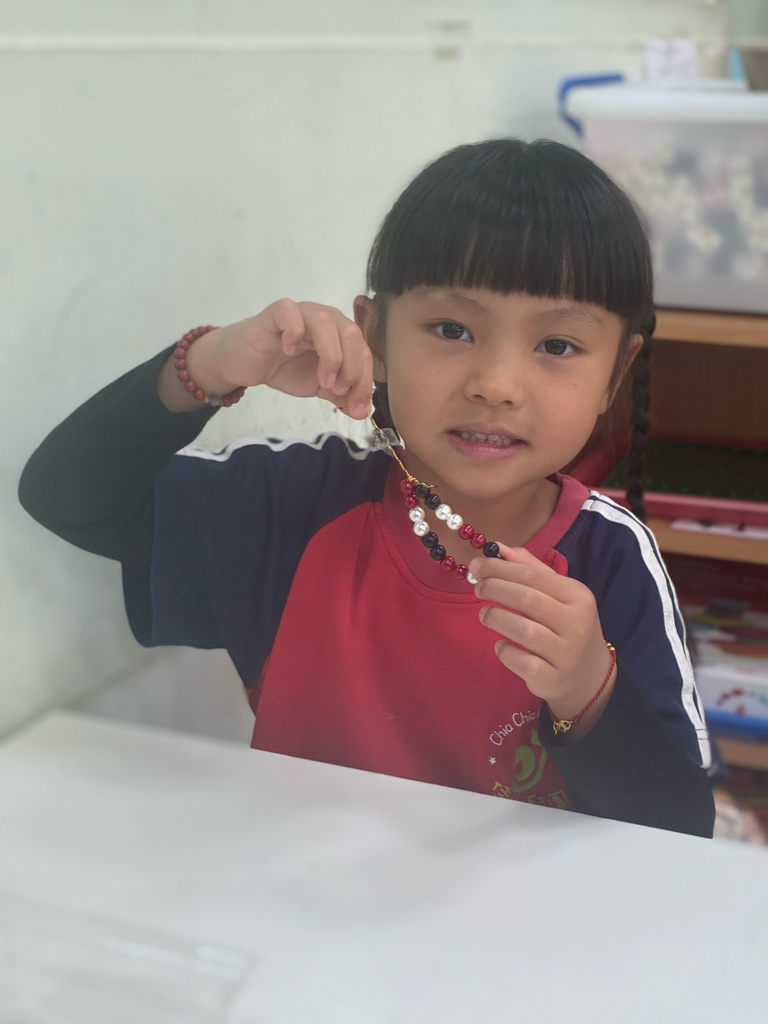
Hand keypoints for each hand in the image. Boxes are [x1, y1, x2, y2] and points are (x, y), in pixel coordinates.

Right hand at [170, 300, 373, 417]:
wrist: (245, 363)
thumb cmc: (283, 367)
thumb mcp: (318, 387)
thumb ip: (340, 396)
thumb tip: (361, 412)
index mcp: (340, 333)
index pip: (363, 351)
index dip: (364, 381)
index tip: (356, 407)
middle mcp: (325, 318)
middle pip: (352, 333)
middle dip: (352, 368)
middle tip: (337, 390)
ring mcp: (301, 312)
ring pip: (326, 321)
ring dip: (330, 355)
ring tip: (322, 380)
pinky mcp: (275, 313)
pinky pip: (290, 312)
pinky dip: (294, 332)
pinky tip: (289, 350)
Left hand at [470, 544, 615, 734]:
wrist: (589, 675)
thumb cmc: (566, 626)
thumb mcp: (558, 595)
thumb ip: (530, 569)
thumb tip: (499, 548)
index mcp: (578, 596)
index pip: (532, 575)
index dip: (500, 568)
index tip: (476, 566)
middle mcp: (577, 623)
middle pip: (527, 599)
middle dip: (495, 589)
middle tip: (478, 588)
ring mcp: (566, 654)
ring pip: (523, 630)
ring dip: (496, 618)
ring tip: (485, 614)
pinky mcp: (553, 679)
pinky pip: (522, 662)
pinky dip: (505, 651)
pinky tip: (500, 645)